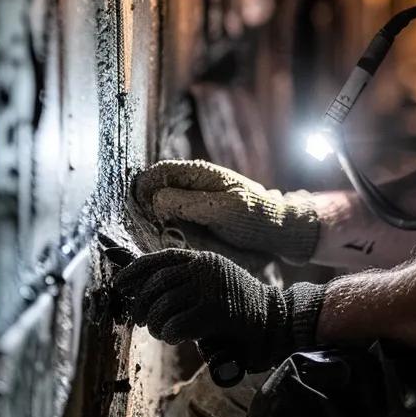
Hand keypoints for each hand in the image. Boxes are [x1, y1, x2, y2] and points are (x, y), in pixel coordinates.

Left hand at [112, 249, 324, 371]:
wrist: (271, 321)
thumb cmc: (231, 307)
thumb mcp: (204, 285)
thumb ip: (175, 280)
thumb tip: (128, 271)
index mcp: (201, 260)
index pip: (160, 259)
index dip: (135, 271)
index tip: (118, 284)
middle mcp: (205, 268)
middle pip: (155, 284)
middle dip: (141, 305)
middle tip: (143, 320)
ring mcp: (211, 288)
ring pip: (163, 306)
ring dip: (156, 325)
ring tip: (164, 332)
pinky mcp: (216, 312)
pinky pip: (177, 325)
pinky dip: (171, 334)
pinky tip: (178, 337)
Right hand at [133, 160, 320, 265]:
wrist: (278, 231)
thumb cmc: (254, 217)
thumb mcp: (222, 210)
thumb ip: (189, 203)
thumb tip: (155, 199)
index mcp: (199, 173)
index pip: (159, 172)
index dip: (144, 188)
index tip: (138, 210)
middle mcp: (191, 185)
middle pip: (155, 190)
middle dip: (145, 208)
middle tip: (143, 229)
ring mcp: (192, 203)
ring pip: (160, 209)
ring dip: (154, 222)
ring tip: (154, 239)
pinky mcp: (195, 220)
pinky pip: (172, 223)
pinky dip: (167, 232)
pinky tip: (167, 243)